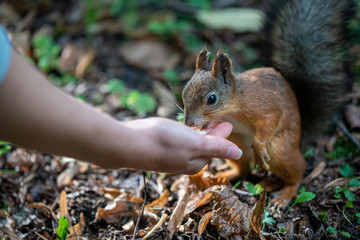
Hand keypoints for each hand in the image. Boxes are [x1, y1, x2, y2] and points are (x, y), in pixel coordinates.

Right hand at [124, 118, 241, 173]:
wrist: (132, 143)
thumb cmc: (165, 143)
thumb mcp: (196, 143)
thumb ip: (217, 147)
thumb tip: (238, 153)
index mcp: (197, 162)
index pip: (215, 147)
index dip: (222, 134)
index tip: (228, 122)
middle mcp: (185, 160)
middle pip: (204, 145)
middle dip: (213, 134)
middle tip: (220, 120)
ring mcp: (172, 154)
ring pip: (191, 142)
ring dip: (200, 132)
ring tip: (205, 121)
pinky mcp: (161, 147)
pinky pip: (179, 140)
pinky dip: (185, 133)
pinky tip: (184, 127)